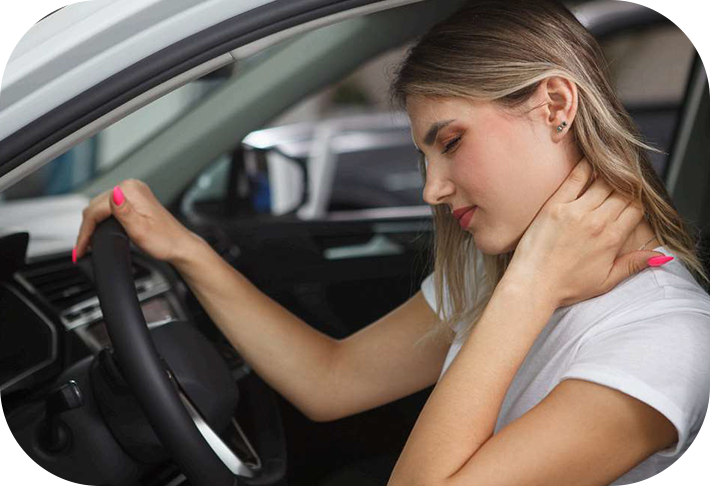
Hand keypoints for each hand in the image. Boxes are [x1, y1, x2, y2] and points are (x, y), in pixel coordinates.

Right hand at [74, 179, 200, 263]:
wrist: (180, 246)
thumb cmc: (165, 241)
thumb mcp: (140, 230)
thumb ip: (124, 212)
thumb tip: (113, 195)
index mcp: (131, 190)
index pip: (96, 209)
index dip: (85, 230)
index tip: (80, 248)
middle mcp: (132, 187)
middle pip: (96, 207)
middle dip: (87, 229)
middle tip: (81, 249)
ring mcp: (133, 192)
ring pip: (101, 208)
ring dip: (93, 225)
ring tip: (87, 244)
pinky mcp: (135, 200)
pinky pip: (110, 208)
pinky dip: (102, 221)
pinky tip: (99, 233)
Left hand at [503, 159, 665, 307]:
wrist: (532, 285)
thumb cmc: (566, 287)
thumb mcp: (606, 281)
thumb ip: (633, 264)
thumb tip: (659, 255)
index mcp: (612, 239)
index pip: (636, 208)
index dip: (637, 201)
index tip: (633, 198)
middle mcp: (597, 221)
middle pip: (622, 193)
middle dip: (626, 187)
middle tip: (622, 182)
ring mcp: (575, 211)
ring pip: (602, 182)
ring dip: (609, 175)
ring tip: (610, 170)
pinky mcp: (554, 206)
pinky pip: (575, 179)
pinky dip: (584, 166)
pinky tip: (589, 159)